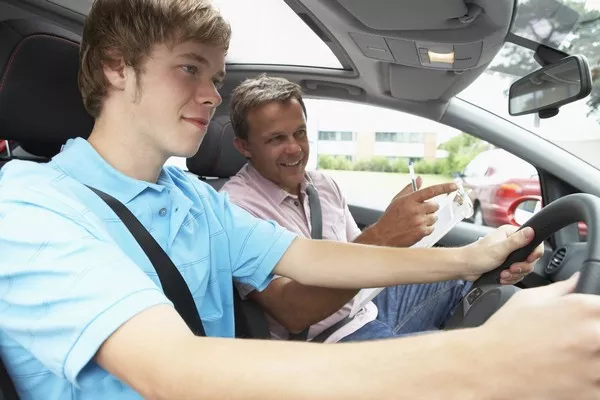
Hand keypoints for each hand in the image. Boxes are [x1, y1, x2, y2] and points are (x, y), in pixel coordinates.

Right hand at [370, 177, 457, 246]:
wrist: (383, 236)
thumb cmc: (390, 217)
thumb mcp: (397, 200)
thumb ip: (410, 189)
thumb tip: (420, 179)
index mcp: (409, 199)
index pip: (431, 191)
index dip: (445, 187)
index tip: (455, 185)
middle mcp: (415, 209)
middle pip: (435, 206)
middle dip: (430, 208)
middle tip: (420, 212)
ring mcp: (419, 221)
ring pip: (434, 217)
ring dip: (428, 219)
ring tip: (415, 222)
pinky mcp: (421, 232)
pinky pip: (432, 228)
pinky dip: (426, 229)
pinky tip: (416, 229)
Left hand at [463, 225, 542, 282]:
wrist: (464, 268)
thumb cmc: (476, 256)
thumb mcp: (498, 249)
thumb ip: (516, 241)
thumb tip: (531, 231)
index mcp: (510, 234)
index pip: (533, 241)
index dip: (534, 253)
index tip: (528, 259)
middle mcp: (511, 243)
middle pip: (530, 258)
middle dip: (521, 267)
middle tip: (512, 268)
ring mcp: (509, 255)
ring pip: (524, 268)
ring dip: (514, 274)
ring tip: (503, 273)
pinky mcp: (506, 265)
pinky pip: (516, 274)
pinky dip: (510, 278)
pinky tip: (501, 277)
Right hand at [475, 273, 599, 398]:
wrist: (487, 367)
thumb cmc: (505, 333)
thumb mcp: (529, 299)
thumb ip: (562, 289)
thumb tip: (578, 280)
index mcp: (583, 308)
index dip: (596, 313)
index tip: (590, 321)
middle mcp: (594, 336)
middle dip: (594, 335)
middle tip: (579, 339)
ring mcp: (594, 368)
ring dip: (594, 359)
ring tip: (575, 359)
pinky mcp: (590, 394)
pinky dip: (591, 381)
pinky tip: (574, 375)